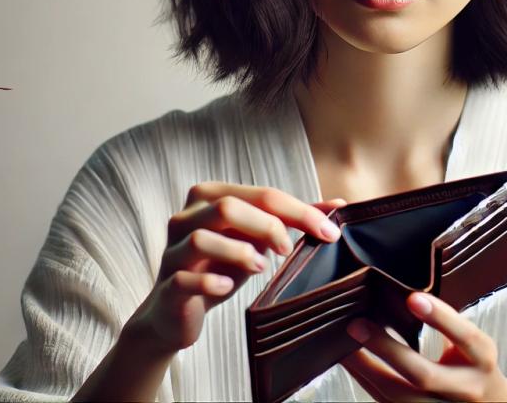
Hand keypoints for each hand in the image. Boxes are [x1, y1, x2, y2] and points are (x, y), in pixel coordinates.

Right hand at [127, 182, 346, 353]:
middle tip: (288, 250)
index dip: (298, 211)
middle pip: (229, 207)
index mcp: (210, 196)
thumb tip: (338, 205)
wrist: (175, 311)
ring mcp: (173, 251)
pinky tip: (228, 286)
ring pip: (202, 238)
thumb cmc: (219, 268)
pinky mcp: (168, 285)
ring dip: (239, 251)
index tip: (329, 232)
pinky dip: (211, 281)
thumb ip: (290, 221)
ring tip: (260, 267)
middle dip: (269, 226)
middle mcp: (186, 217)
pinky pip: (185, 278)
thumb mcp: (255, 240)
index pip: (261, 194)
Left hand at [340, 291, 506, 401]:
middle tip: (356, 325)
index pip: (464, 336)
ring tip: (341, 346)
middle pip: (423, 374)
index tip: (412, 297)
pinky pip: (387, 401)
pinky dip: (367, 381)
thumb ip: (446, 323)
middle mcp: (464, 388)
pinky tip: (351, 364)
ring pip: (398, 395)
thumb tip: (403, 292)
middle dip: (386, 349)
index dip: (440, 317)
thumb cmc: (473, 366)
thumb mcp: (472, 342)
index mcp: (481, 359)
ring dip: (365, 369)